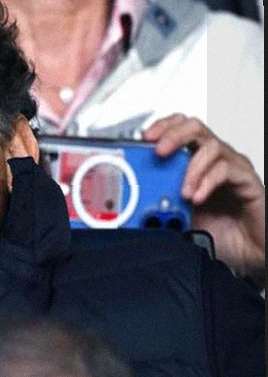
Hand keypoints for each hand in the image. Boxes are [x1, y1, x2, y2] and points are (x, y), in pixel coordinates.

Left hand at [145, 114, 264, 282]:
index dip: (161, 127)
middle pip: (193, 128)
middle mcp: (212, 160)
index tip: (143, 138)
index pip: (178, 130)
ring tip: (181, 191)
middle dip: (173, 135)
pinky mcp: (246, 179)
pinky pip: (226, 169)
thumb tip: (129, 209)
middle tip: (159, 152)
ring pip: (210, 146)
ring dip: (190, 167)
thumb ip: (157, 207)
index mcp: (192, 163)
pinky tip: (197, 197)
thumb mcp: (176, 218)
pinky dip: (208, 181)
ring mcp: (230, 167)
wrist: (247, 249)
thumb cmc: (217, 231)